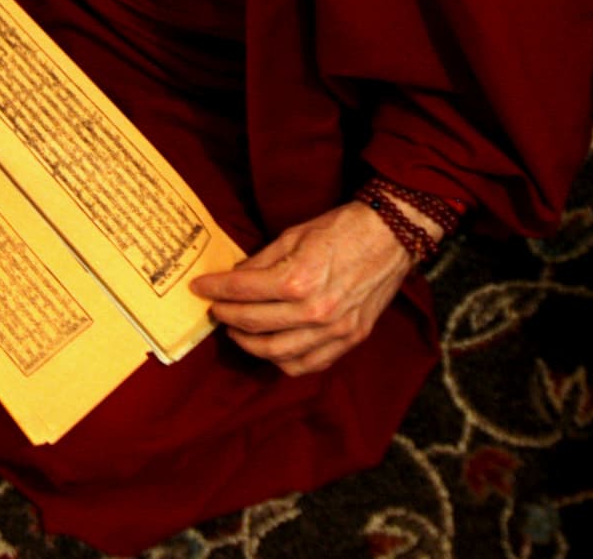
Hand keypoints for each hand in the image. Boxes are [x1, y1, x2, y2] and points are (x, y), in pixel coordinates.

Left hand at [189, 202, 414, 376]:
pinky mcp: (350, 339)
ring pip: (276, 353)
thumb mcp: (294, 234)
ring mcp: (334, 330)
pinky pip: (309, 365)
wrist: (392, 235)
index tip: (200, 288)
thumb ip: (262, 261)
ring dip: (248, 344)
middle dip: (226, 316)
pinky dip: (283, 362)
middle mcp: (314, 310)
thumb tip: (235, 277)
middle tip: (215, 309)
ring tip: (236, 331)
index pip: (242, 290)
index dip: (215, 289)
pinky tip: (271, 349)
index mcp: (298, 279)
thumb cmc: (343, 228)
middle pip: (253, 323)